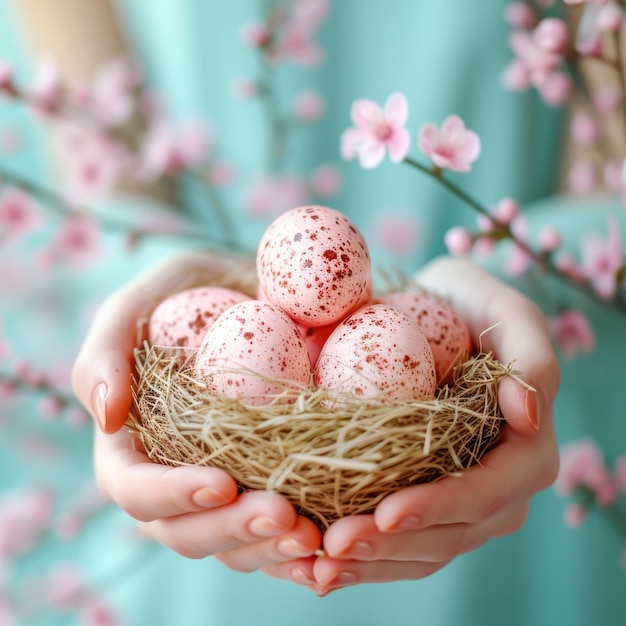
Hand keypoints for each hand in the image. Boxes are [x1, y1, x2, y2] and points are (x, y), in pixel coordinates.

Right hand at [72, 250, 321, 574]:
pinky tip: (332, 550)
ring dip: (270, 551)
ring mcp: (225, 484)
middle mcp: (175, 473)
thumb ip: (108, 346)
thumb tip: (106, 416)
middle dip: (232, 531)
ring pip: (234, 544)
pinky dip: (300, 552)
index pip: (134, 485)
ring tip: (315, 539)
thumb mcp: (146, 296)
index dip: (170, 495)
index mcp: (133, 441)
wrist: (259, 289)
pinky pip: (278, 533)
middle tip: (284, 517)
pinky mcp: (270, 482)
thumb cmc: (195, 289)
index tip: (220, 484)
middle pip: (187, 530)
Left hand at [263, 257, 559, 594]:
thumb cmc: (470, 306)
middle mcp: (500, 489)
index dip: (440, 506)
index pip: (487, 493)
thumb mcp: (507, 313)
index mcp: (526, 452)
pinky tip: (319, 563)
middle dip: (392, 545)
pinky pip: (401, 543)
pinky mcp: (427, 502)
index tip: (387, 512)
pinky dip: (364, 559)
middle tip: (331, 547)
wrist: (434, 311)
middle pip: (450, 533)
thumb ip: (530, 358)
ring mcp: (463, 503)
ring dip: (371, 562)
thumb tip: (526, 413)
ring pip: (422, 550)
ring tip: (317, 564)